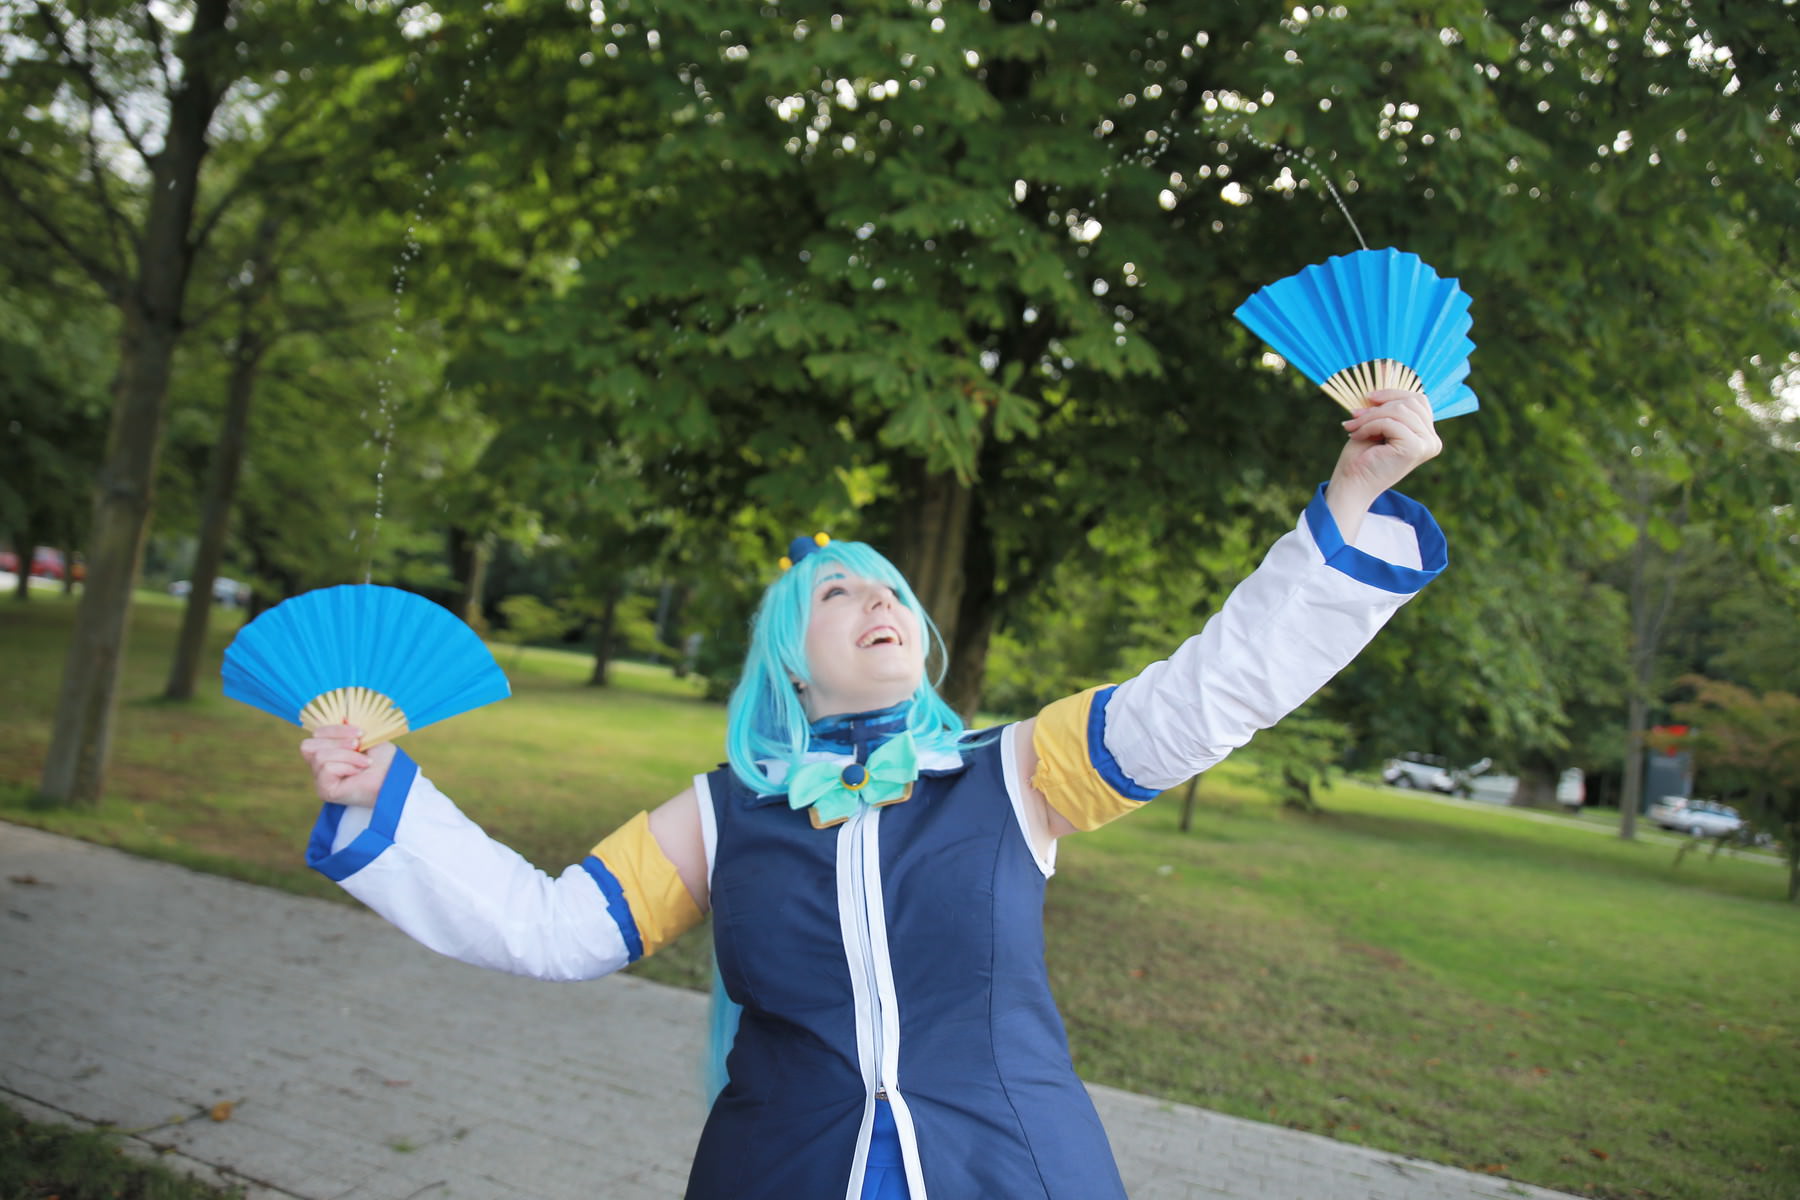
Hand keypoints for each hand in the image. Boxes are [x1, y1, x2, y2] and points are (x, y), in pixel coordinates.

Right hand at [300, 724, 393, 807]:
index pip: (317, 734)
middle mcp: (320, 766)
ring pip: (319, 756)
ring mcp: (320, 779)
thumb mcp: (366, 737)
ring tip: (364, 763)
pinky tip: (357, 773)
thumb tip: (341, 717)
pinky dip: (345, 766)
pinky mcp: (324, 790)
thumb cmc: (383, 760)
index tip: (360, 733)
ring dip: (347, 755)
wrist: (394, 778)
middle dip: (337, 741)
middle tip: (358, 746)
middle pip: (309, 745)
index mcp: (328, 750)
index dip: (336, 729)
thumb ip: (349, 728)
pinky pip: (326, 768)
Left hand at [1326, 389, 1441, 538]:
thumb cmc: (1361, 456)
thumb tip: (1386, 369)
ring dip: (1370, 416)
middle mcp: (1432, 440)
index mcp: (1427, 434)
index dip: (1391, 394)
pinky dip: (1370, 426)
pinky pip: (1391, 422)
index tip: (1366, 399)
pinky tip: (1357, 436)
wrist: (1350, 484)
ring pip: (1399, 410)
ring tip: (1353, 427)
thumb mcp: (1377, 423)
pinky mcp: (1415, 448)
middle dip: (1378, 405)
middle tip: (1354, 416)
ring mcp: (1427, 445)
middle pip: (1411, 401)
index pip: (1418, 399)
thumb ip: (1389, 404)